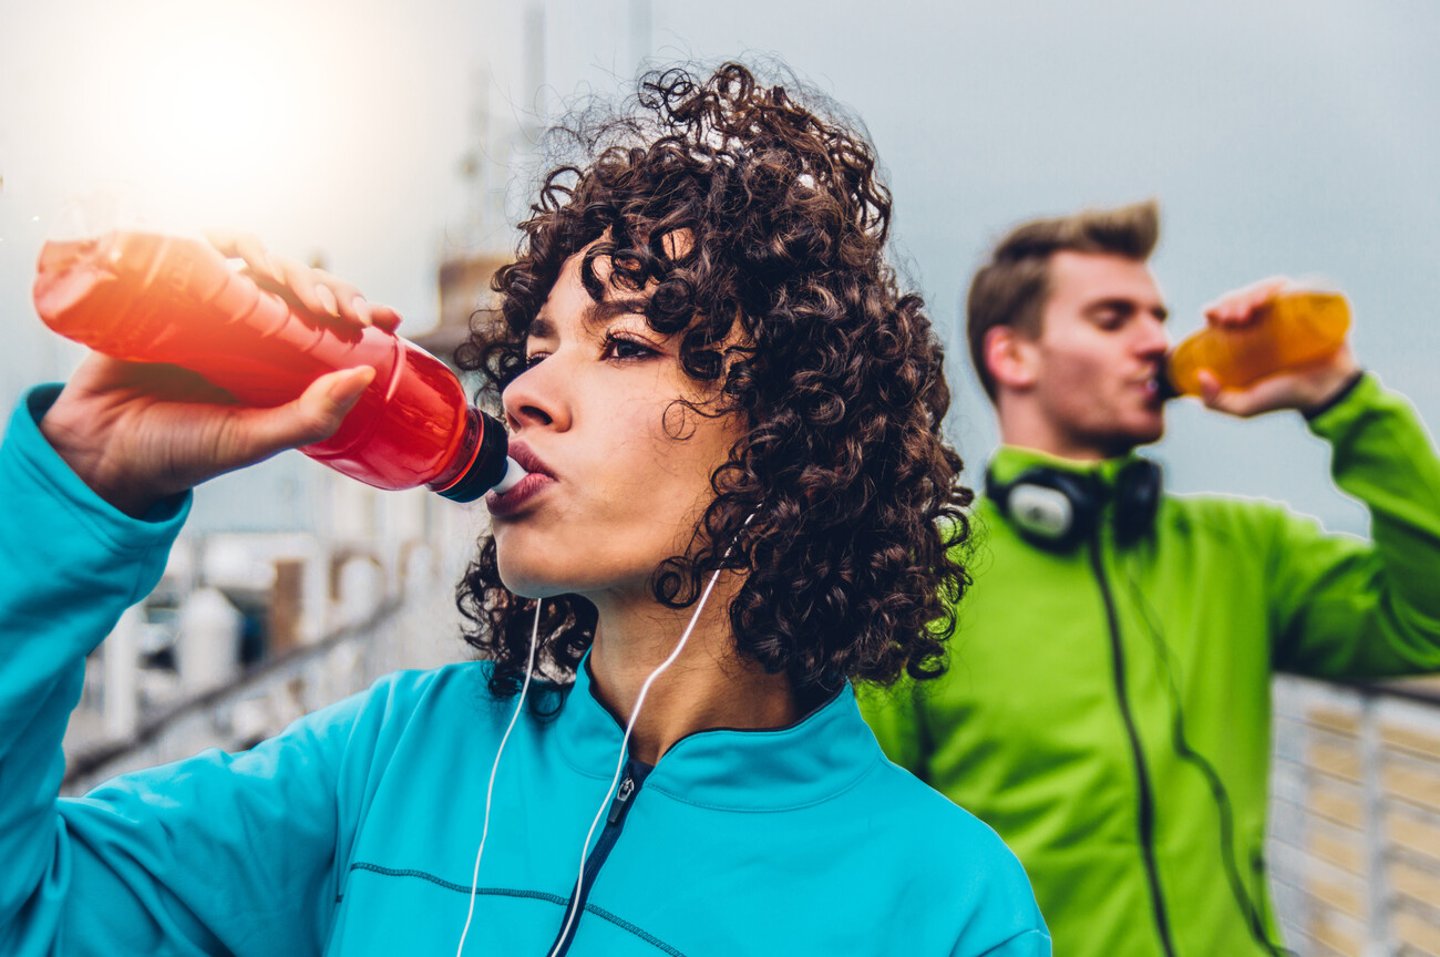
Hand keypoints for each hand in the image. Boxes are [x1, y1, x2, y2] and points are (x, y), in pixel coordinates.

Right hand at [38, 234, 394, 516]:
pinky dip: (215, 242)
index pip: (326, 322)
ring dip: (276, 260)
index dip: (357, 309)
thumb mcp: (252, 440)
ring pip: (251, 262)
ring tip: (285, 281)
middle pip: (295, 285)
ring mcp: (205, 309)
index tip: (387, 317)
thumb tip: (367, 375)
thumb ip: (309, 416)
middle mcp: (245, 329)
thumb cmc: (181, 452)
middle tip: (334, 306)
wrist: (101, 451)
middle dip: (323, 285)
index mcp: (275, 362)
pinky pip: (192, 254)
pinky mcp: (162, 295)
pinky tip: (233, 251)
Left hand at [1196, 276, 1360, 417]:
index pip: (1223, 313)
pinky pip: (1295, 287)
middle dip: (1231, 300)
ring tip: (1249, 309)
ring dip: (1252, 292)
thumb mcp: (1244, 406)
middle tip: (1231, 317)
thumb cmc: (1284, 398)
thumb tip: (1200, 375)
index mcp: (1243, 335)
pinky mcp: (1311, 304)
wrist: (1327, 393)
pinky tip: (1270, 297)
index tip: (1213, 318)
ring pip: (1265, 289)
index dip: (1215, 310)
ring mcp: (1289, 310)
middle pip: (1242, 297)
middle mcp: (1264, 319)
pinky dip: (1279, 287)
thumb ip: (1216, 401)